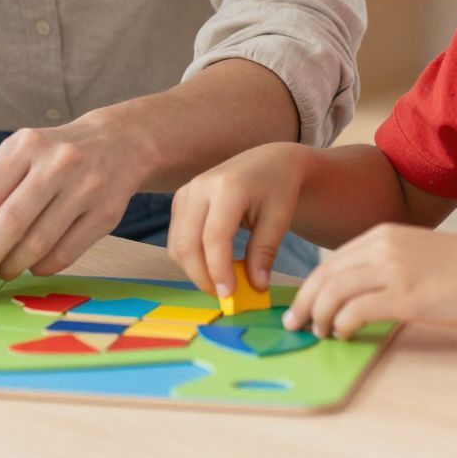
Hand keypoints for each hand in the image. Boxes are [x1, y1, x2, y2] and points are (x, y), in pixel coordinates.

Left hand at [0, 113, 148, 291]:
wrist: (117, 144)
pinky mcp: (106, 214)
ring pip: (37, 244)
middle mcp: (56, 163)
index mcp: (25, 146)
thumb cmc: (53, 157)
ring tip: (0, 271)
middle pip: (9, 223)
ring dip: (11, 266)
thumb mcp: (21, 155)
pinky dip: (41, 267)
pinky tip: (33, 264)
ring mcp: (85, 188)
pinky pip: (64, 254)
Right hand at [168, 143, 309, 295]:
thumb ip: (265, 252)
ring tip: (221, 281)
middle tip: (224, 296)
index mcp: (228, 187)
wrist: (267, 161)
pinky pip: (176, 239)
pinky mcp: (180, 200)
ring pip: (177, 244)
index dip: (218, 270)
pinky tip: (212, 264)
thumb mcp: (279, 218)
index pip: (214, 237)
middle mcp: (200, 187)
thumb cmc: (277, 188)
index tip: (228, 295)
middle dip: (202, 276)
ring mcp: (186, 192)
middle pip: (187, 243)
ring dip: (194, 270)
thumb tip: (256, 288)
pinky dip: (190, 258)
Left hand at [282, 224, 456, 339]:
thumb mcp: (416, 252)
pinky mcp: (404, 296)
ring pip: (334, 292)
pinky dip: (342, 325)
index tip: (302, 304)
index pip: (332, 260)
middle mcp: (382, 247)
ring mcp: (392, 270)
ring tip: (319, 333)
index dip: (312, 285)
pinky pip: (355, 311)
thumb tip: (358, 291)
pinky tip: (344, 335)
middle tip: (294, 323)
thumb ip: (387, 263)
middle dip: (305, 301)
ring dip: (320, 316)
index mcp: (383, 234)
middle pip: (325, 274)